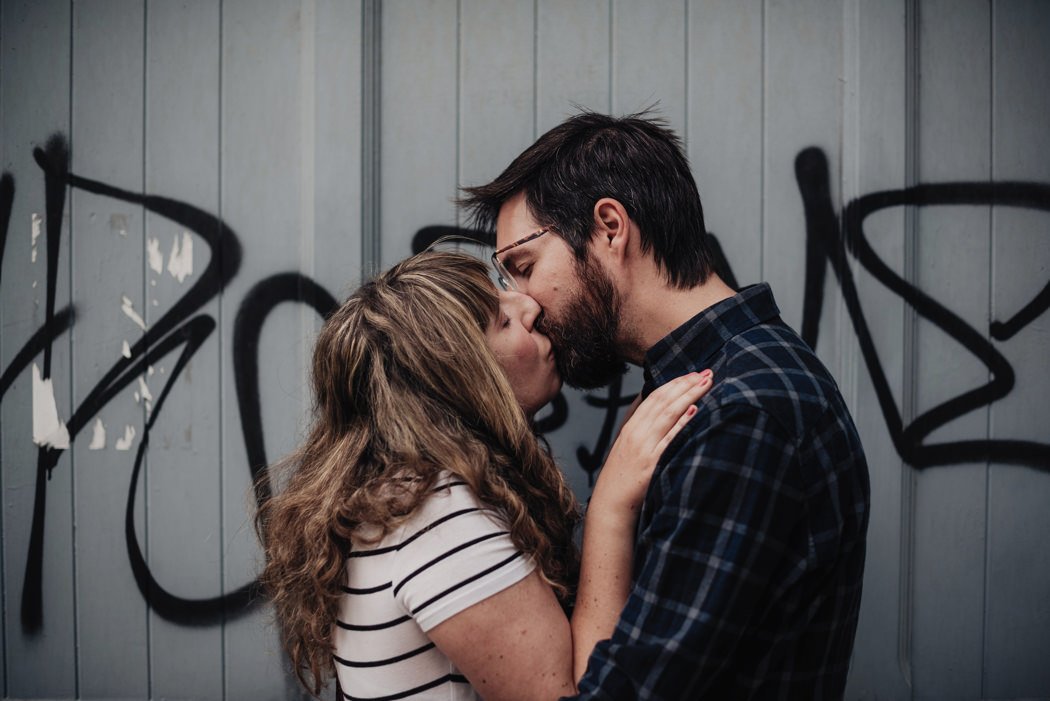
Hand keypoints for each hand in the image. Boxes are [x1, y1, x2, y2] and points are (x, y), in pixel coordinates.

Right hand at [590, 370, 713, 516]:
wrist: (610, 503)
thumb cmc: (622, 479)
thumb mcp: (629, 448)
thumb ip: (644, 431)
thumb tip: (666, 414)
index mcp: (631, 428)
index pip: (655, 397)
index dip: (675, 383)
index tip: (692, 374)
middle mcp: (636, 433)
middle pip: (663, 401)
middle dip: (686, 383)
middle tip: (706, 371)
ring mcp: (643, 447)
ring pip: (668, 414)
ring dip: (689, 395)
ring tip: (706, 383)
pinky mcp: (651, 464)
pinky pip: (669, 439)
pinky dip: (682, 423)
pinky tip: (695, 411)